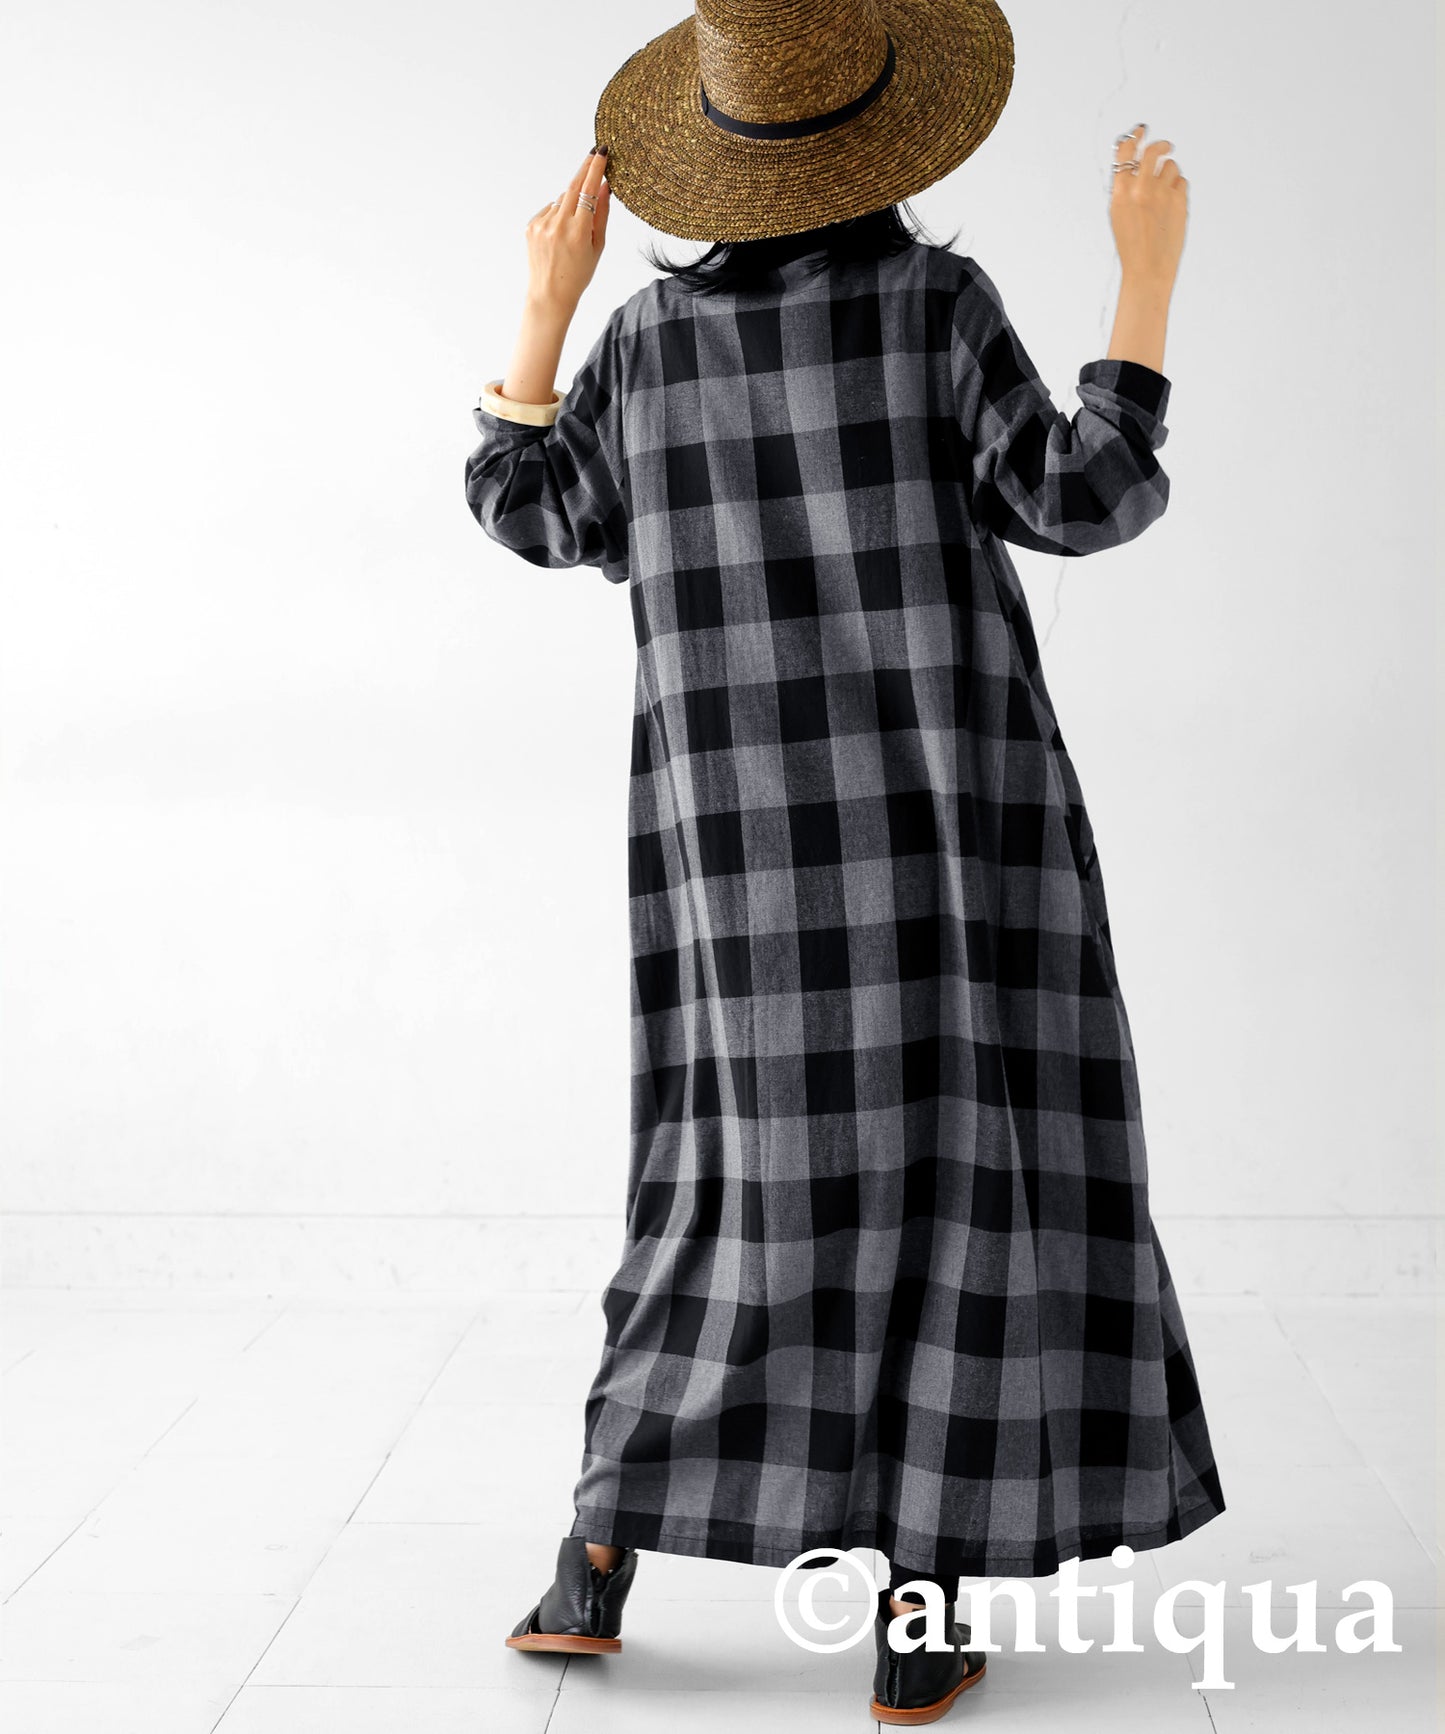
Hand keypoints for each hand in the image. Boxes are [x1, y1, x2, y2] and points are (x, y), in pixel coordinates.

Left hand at [523, 147, 610, 317]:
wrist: (550, 293)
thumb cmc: (579, 274)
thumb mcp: (597, 247)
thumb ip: (601, 214)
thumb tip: (604, 186)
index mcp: (579, 231)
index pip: (588, 190)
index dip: (596, 168)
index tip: (601, 152)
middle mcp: (559, 224)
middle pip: (573, 185)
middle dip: (585, 169)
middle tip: (595, 154)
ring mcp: (542, 224)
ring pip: (562, 199)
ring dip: (572, 203)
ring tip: (575, 228)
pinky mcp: (531, 225)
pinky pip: (550, 210)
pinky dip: (558, 214)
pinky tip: (560, 234)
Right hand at [1109, 124, 1187, 288]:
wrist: (1147, 269)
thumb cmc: (1131, 246)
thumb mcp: (1119, 214)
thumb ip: (1126, 187)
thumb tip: (1135, 161)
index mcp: (1120, 193)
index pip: (1125, 152)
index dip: (1134, 137)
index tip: (1140, 131)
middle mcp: (1140, 189)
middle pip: (1152, 151)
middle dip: (1160, 145)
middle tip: (1165, 147)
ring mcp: (1161, 194)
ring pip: (1170, 166)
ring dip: (1169, 174)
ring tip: (1164, 194)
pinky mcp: (1179, 201)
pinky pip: (1181, 182)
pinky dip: (1178, 189)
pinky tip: (1171, 206)